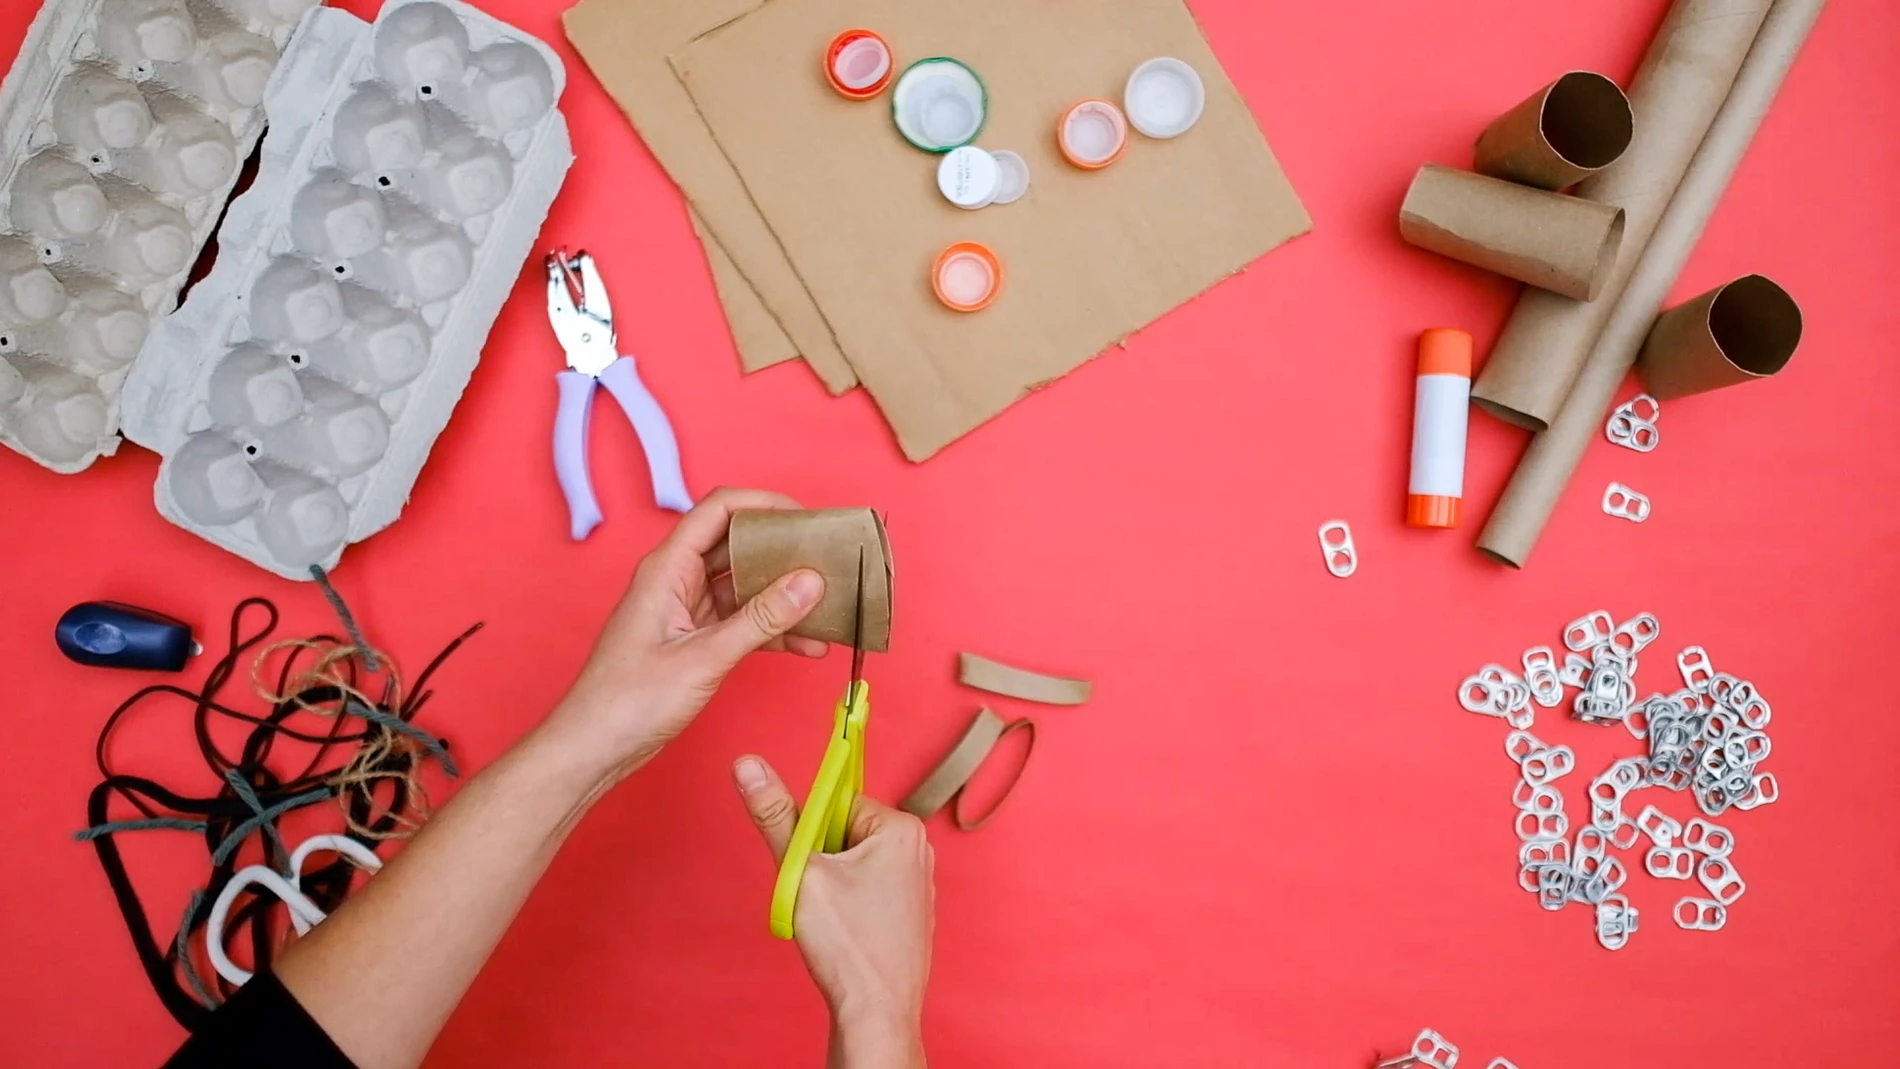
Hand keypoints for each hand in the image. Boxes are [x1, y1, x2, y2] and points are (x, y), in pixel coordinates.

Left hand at [544, 488, 827, 785]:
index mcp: (667, 568)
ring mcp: (685, 609)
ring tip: (827, 606)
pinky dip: (773, 629)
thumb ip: (760, 619)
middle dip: (784, 550)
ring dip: (784, 596)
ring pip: (744, 585)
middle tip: (828, 560)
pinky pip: (741, 620)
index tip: (806, 518)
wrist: (593, 748)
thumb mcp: (703, 658)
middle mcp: (676, 580)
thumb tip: (809, 582)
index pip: (720, 510)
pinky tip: (806, 643)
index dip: (765, 505)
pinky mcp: (694, 639)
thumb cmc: (627, 702)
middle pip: (738, 544)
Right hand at [734, 756, 932, 1067]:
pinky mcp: (909, 914)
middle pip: (845, 833)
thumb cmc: (849, 946)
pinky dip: (847, 907)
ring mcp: (917, 885)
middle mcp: (918, 851)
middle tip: (816, 894)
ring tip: (830, 918)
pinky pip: (866, 892)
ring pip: (853, 866)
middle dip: (820, 860)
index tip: (806, 860)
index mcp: (900, 829)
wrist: (876, 1013)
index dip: (811, 832)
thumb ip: (774, 815)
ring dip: (830, 886)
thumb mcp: (800, 871)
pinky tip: (844, 933)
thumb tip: (750, 766)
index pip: (838, 803)